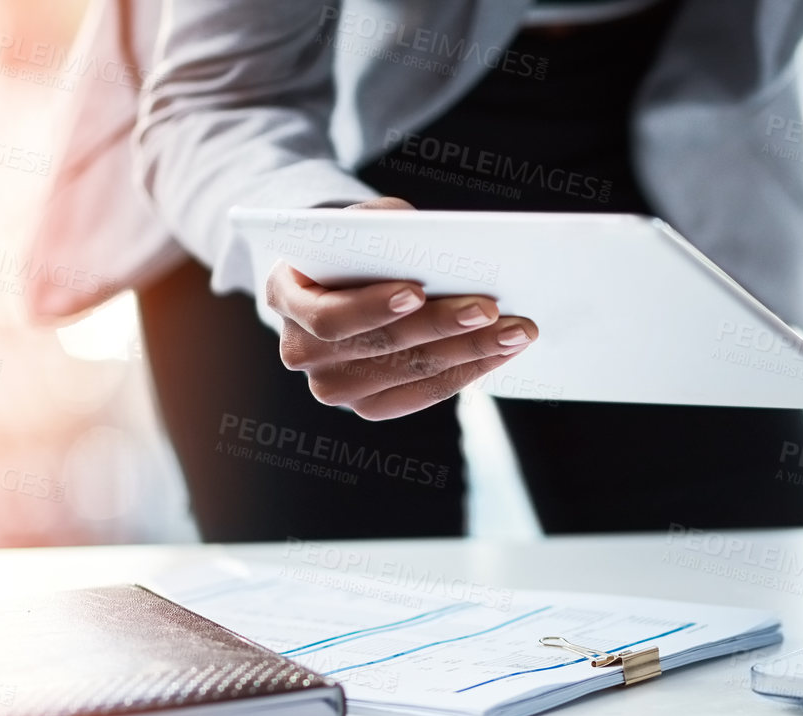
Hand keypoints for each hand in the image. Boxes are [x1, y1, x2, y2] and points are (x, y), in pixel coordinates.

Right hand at [263, 197, 537, 419]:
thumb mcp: (357, 221)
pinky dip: (469, 371)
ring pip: (411, 373)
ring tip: (516, 330)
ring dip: (470, 352)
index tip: (417, 291)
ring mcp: (334, 387)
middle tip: (490, 308)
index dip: (374, 307)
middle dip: (442, 326)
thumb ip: (381, 225)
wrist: (340, 282)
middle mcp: (301, 352)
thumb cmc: (352, 245)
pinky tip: (502, 350)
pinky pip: (425, 394)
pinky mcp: (369, 406)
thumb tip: (427, 238)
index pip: (329, 317)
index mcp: (285, 298)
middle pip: (381, 347)